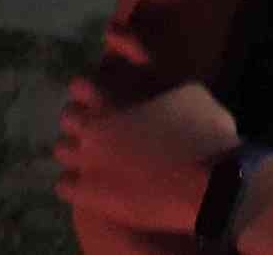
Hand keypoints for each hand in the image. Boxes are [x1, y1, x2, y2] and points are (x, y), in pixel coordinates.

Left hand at [56, 28, 240, 233]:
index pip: (79, 86)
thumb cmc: (207, 137)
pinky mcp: (87, 193)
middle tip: (104, 133)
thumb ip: (162, 82)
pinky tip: (97, 187)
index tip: (105, 101)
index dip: (93, 93)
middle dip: (83, 122)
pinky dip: (78, 186)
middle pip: (67, 117)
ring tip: (99, 161)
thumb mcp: (191, 93)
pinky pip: (63, 185)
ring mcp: (87, 161)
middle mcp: (93, 126)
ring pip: (62, 150)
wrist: (209, 188)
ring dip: (78, 153)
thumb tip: (155, 79)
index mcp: (113, 98)